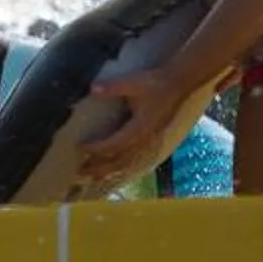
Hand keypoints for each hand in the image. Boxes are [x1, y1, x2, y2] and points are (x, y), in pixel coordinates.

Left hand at [76, 66, 189, 189]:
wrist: (182, 84)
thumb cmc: (157, 83)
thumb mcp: (133, 83)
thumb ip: (113, 87)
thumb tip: (93, 88)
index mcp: (140, 129)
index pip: (113, 145)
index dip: (96, 148)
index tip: (80, 148)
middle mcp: (146, 140)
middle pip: (120, 161)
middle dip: (100, 168)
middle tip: (80, 173)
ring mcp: (153, 142)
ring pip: (130, 164)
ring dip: (111, 172)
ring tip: (95, 178)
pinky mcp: (157, 140)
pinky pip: (140, 160)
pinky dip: (127, 168)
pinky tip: (120, 172)